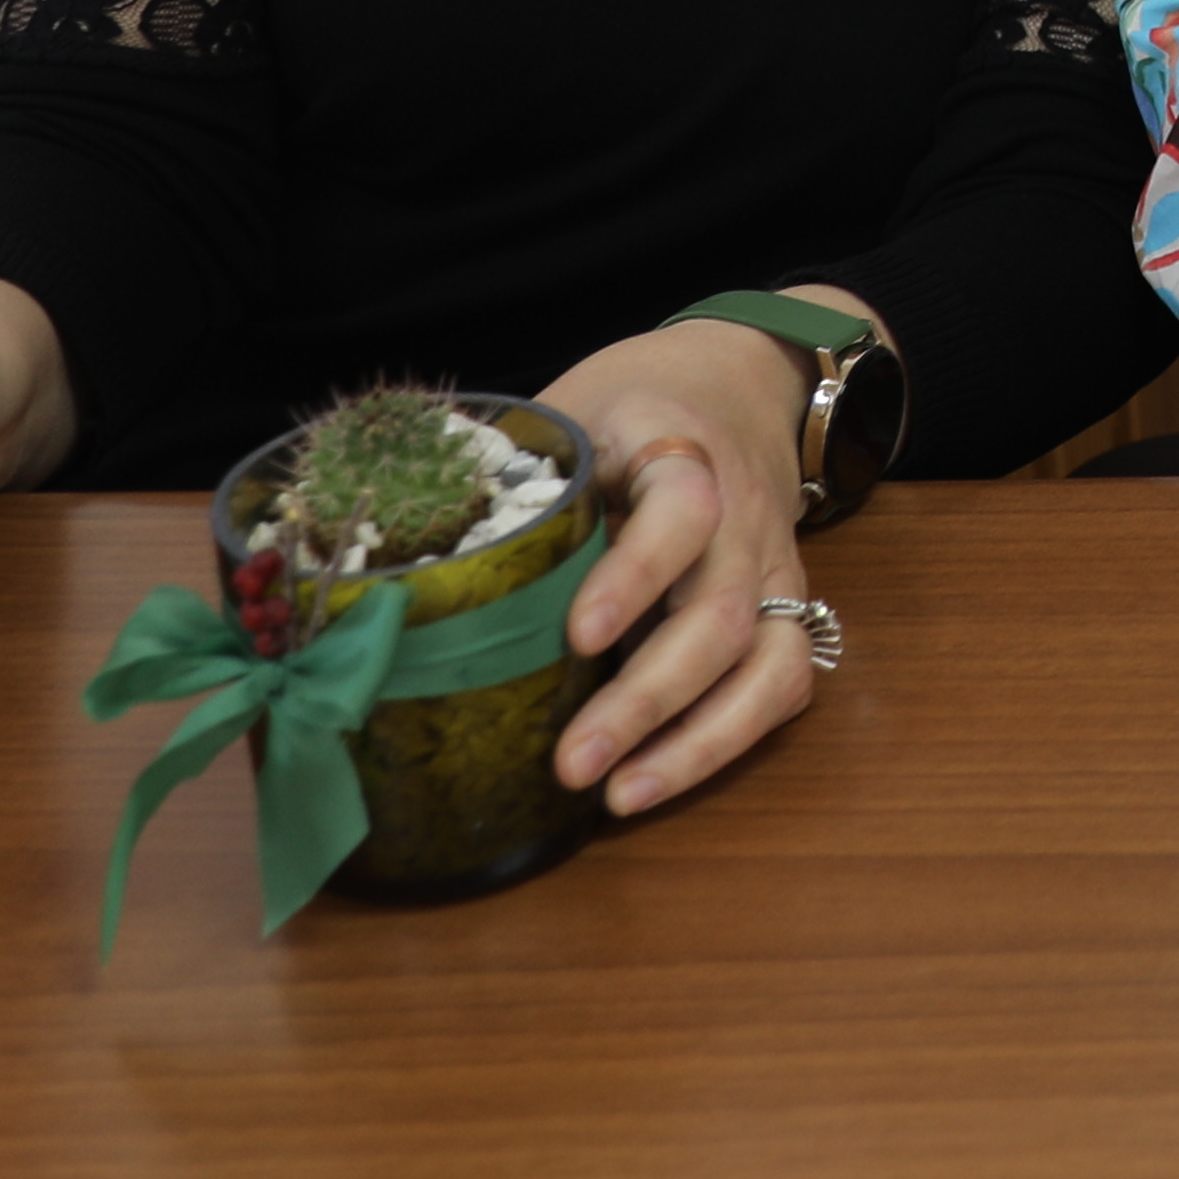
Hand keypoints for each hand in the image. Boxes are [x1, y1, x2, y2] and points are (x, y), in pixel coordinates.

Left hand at [528, 304, 859, 821]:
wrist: (739, 382)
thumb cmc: (631, 405)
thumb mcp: (567, 413)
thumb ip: (506, 471)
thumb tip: (392, 548)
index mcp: (681, 448)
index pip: (681, 508)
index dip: (635, 575)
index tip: (577, 636)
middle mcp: (742, 516)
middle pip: (719, 615)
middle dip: (647, 699)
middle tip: (572, 761)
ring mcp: (772, 567)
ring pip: (770, 662)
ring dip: (698, 741)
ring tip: (620, 796)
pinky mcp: (786, 608)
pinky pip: (782, 683)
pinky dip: (729, 740)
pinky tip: (658, 778)